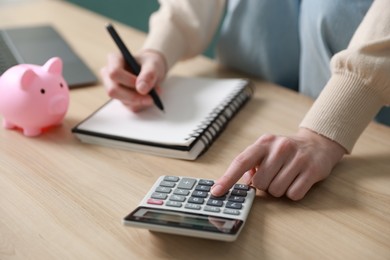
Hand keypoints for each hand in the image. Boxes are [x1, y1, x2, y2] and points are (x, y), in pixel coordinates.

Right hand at [100, 50, 166, 111]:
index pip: (114, 73)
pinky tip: (150, 96)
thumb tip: (141, 89)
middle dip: (134, 96)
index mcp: (114, 60)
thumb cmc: (150, 63)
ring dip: (141, 100)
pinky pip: (131, 107)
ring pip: (123, 101)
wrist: (153, 70)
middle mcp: (109, 75)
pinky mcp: (122, 99)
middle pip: (113, 90)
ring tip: (155, 92)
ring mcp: (114, 88)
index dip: (128, 81)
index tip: (143, 85)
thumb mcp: (153, 64)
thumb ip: (148, 74)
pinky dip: (143, 103)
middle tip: (152, 97)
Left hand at [211, 128, 346, 199]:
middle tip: (274, 175)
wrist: (318, 144)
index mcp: (264, 142)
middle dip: (265, 185)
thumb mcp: (265, 150)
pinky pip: (293, 194)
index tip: (216, 192)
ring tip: (287, 176)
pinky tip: (298, 180)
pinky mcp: (312, 170)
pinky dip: (293, 193)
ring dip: (279, 189)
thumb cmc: (285, 151)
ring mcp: (297, 158)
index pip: (241, 161)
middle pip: (260, 183)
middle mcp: (280, 147)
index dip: (227, 179)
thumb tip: (242, 181)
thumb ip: (250, 165)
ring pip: (276, 191)